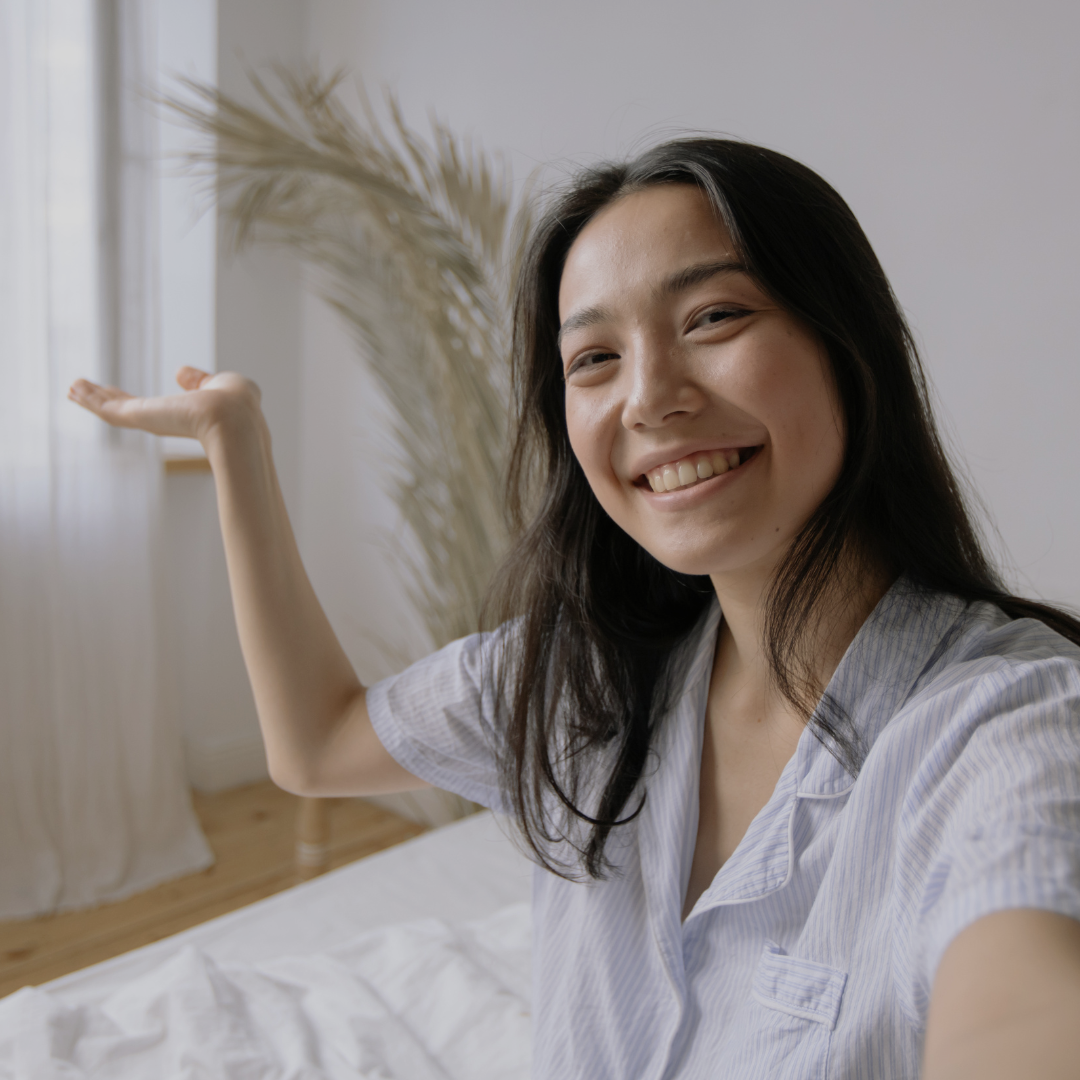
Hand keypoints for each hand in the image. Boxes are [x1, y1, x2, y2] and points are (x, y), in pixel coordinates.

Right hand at [68, 367, 261, 445]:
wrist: (234, 419)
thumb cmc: (237, 404)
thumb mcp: (220, 383)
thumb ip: (200, 380)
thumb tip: (181, 372)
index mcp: (184, 414)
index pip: (153, 407)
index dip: (134, 398)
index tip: (115, 393)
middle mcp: (164, 420)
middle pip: (127, 409)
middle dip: (105, 400)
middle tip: (82, 391)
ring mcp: (149, 420)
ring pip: (113, 410)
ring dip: (91, 397)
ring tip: (72, 387)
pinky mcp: (138, 416)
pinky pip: (107, 408)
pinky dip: (89, 398)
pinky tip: (75, 389)